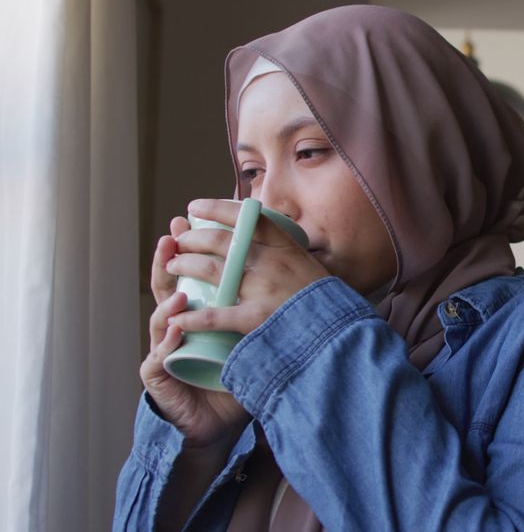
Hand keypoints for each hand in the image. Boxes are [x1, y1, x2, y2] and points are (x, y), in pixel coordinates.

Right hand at [141, 219, 249, 447]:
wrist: (214, 425)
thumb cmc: (232, 381)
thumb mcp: (250, 340)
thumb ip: (259, 310)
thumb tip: (292, 273)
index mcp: (195, 315)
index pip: (189, 277)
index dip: (189, 249)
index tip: (192, 219)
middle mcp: (175, 327)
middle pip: (167, 287)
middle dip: (171, 259)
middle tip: (175, 234)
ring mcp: (162, 350)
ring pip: (160, 316)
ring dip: (168, 295)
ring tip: (177, 275)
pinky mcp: (158, 375)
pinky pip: (159, 355)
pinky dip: (170, 338)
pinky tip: (178, 324)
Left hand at [165, 198, 329, 335]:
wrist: (340, 330)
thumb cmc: (325, 298)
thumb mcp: (310, 263)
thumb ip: (287, 250)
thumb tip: (263, 235)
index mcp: (285, 245)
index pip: (245, 216)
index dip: (215, 208)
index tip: (194, 206)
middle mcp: (270, 261)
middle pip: (219, 240)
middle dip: (191, 238)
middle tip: (178, 241)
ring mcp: (262, 289)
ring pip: (210, 269)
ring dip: (183, 264)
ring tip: (171, 266)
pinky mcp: (255, 318)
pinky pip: (214, 315)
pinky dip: (191, 317)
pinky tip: (177, 319)